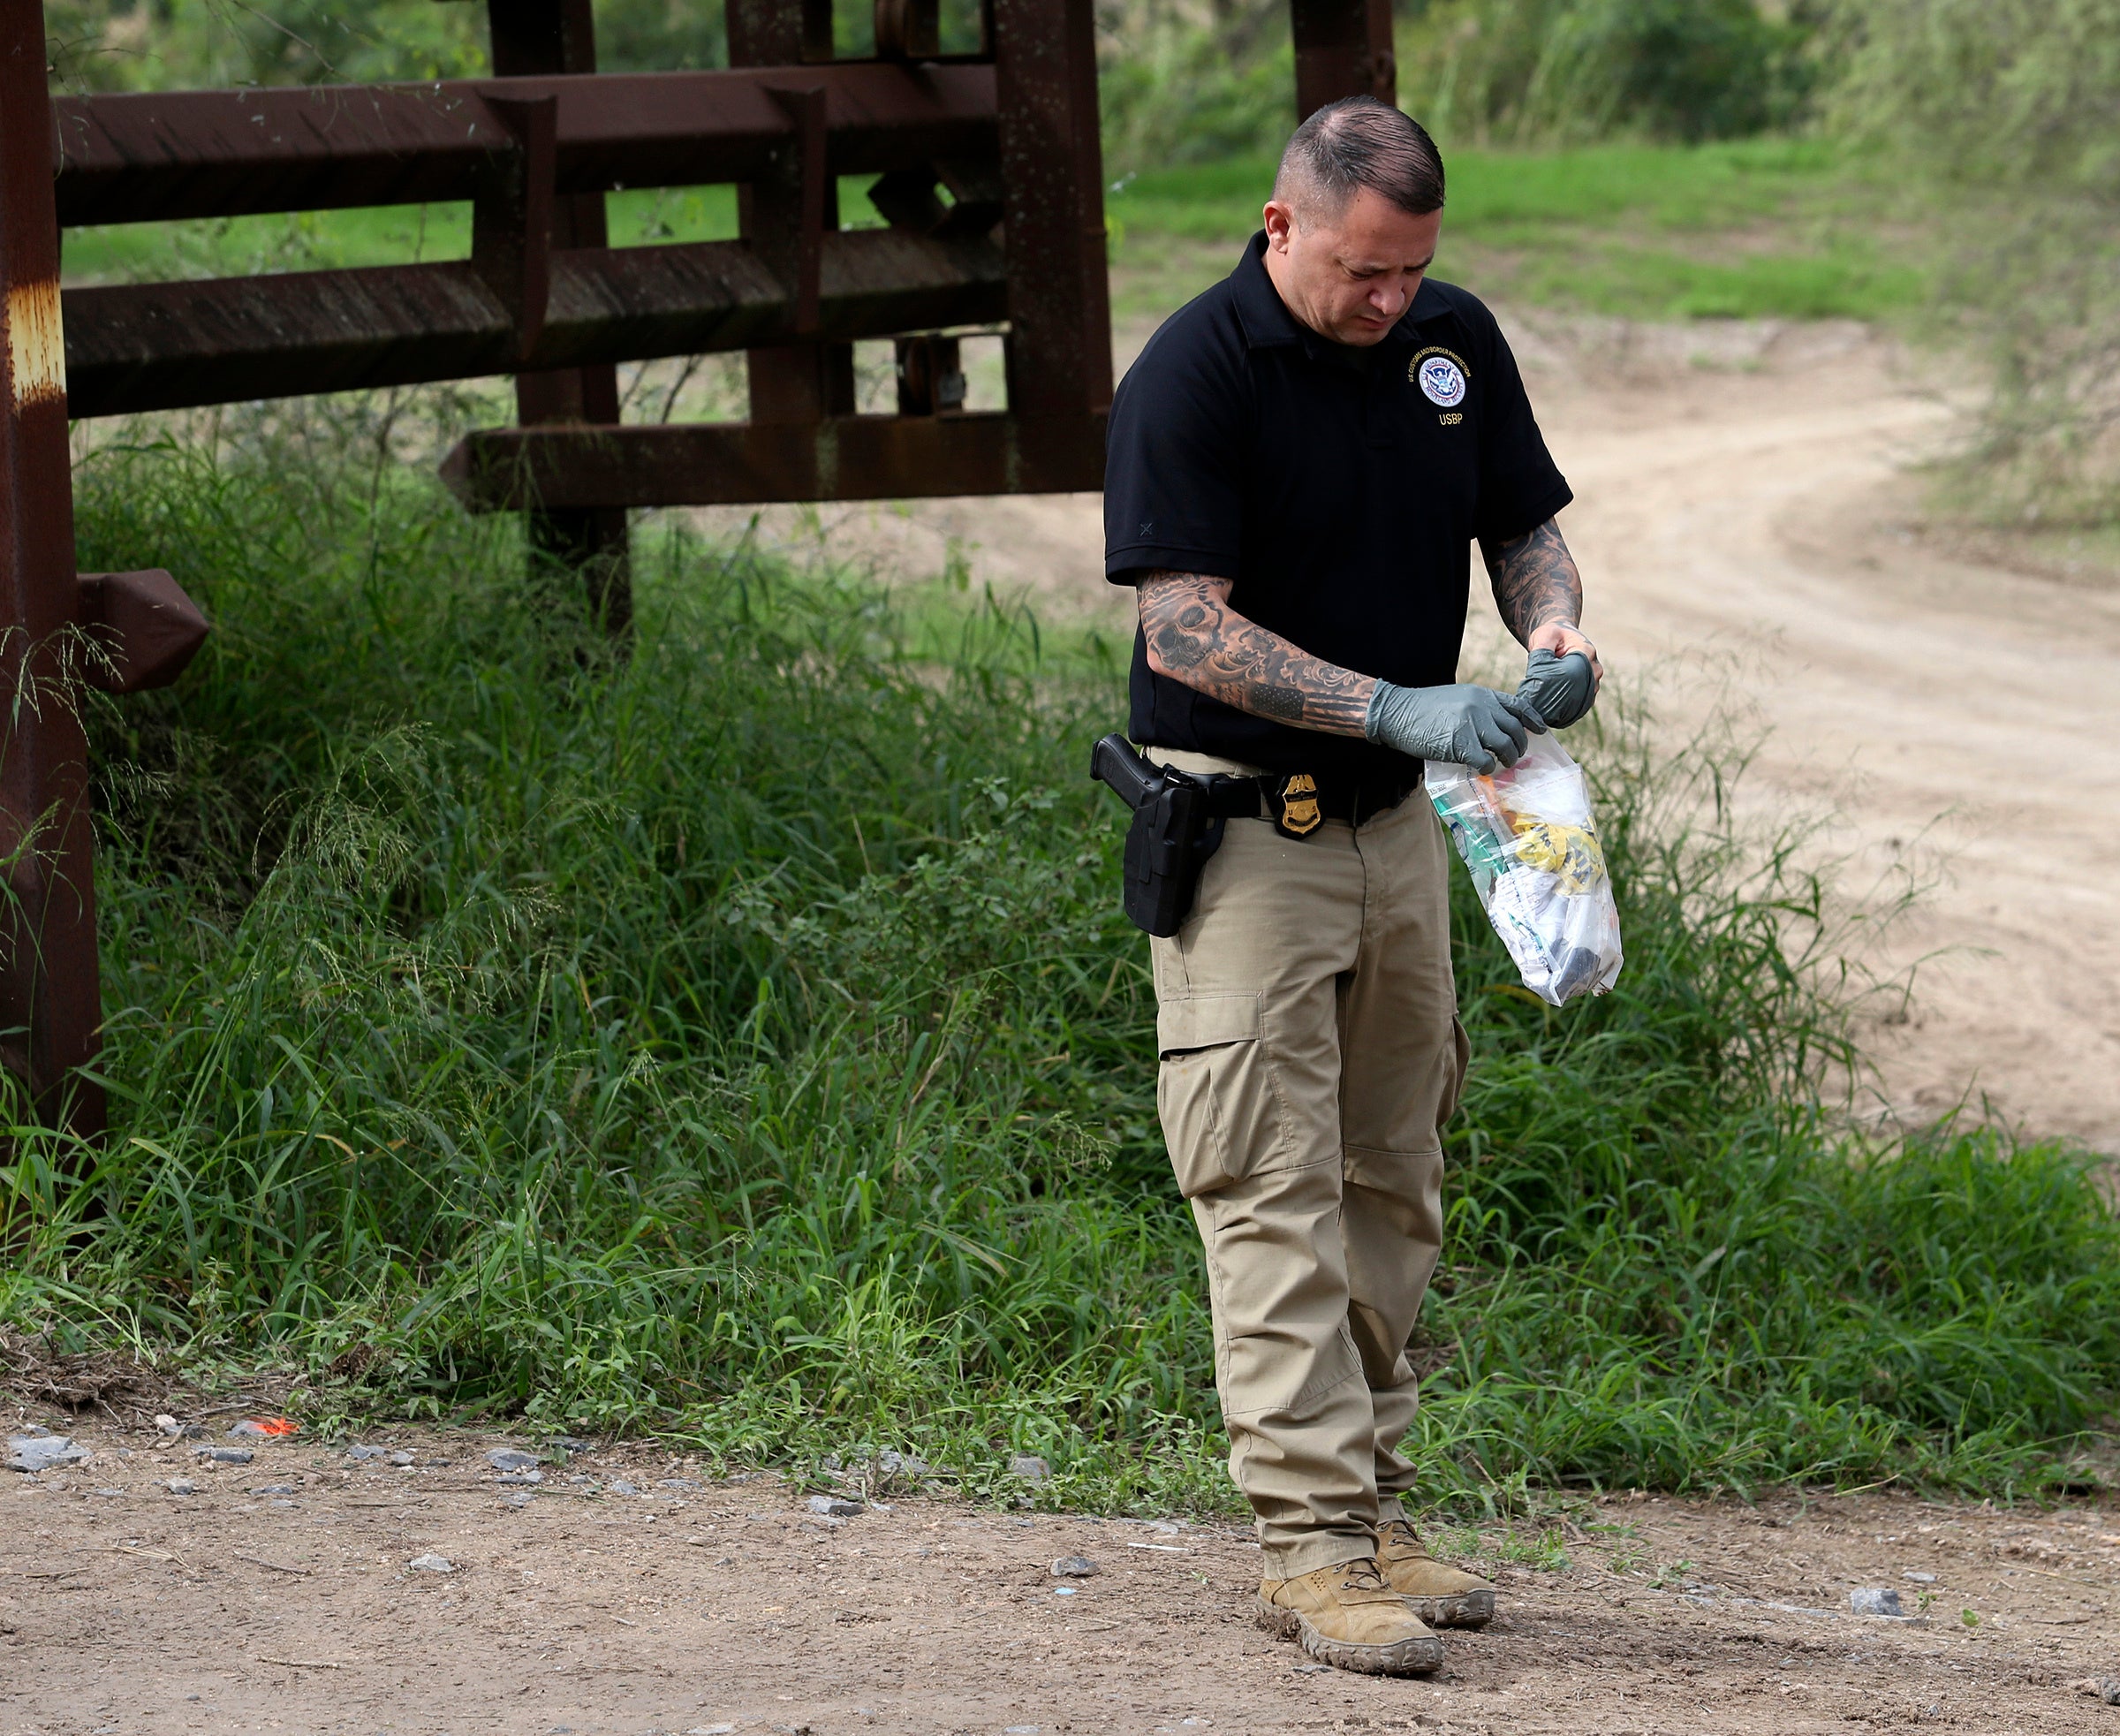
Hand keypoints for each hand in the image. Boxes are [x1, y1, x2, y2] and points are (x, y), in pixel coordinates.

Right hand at [1364, 680, 1545, 773]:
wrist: (1396, 712)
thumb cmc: (1423, 709)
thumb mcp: (1457, 698)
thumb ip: (1478, 708)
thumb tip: (1496, 729)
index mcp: (1482, 694)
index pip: (1518, 705)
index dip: (1533, 720)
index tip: (1540, 731)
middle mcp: (1481, 706)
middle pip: (1515, 729)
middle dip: (1520, 746)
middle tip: (1515, 756)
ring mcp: (1471, 724)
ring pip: (1505, 745)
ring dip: (1508, 758)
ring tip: (1502, 764)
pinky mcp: (1460, 743)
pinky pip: (1486, 761)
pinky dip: (1488, 768)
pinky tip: (1482, 769)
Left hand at [1519, 624, 1601, 728]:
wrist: (1559, 635)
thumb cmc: (1550, 634)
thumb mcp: (1544, 636)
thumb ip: (1543, 648)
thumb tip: (1540, 663)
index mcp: (1586, 651)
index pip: (1579, 672)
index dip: (1564, 685)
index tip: (1547, 694)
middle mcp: (1594, 666)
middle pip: (1584, 689)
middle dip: (1566, 698)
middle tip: (1545, 706)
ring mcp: (1594, 678)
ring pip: (1585, 697)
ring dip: (1569, 704)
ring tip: (1549, 709)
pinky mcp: (1589, 687)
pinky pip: (1584, 701)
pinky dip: (1571, 707)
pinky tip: (1556, 713)